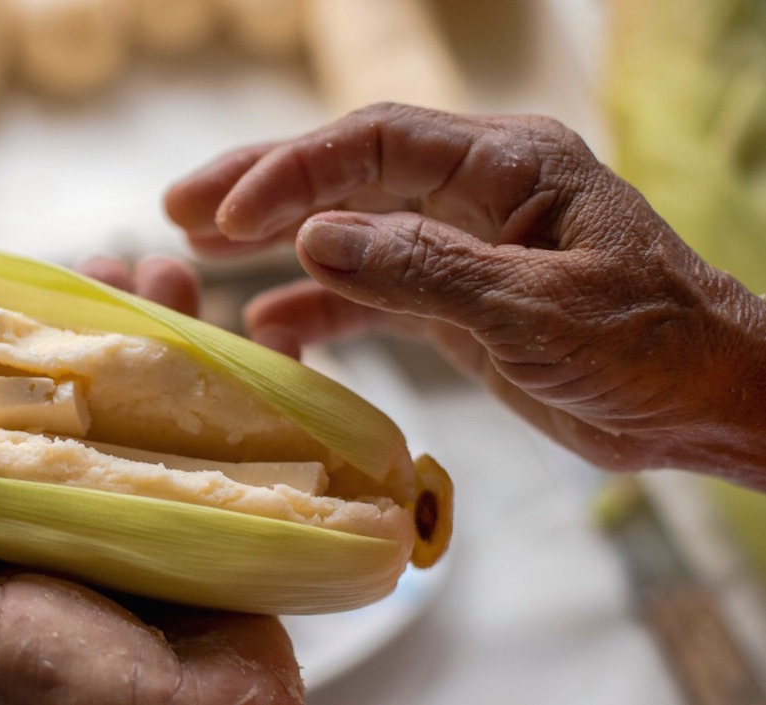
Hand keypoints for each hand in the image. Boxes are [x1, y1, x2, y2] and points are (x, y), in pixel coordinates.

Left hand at [0, 257, 304, 704]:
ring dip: (170, 326)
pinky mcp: (235, 512)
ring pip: (167, 394)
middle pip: (96, 389)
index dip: (15, 350)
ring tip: (167, 271)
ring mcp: (165, 501)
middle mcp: (94, 501)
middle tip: (104, 264)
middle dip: (100, 321)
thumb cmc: (67, 688)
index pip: (14, 413)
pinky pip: (248, 433)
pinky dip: (257, 377)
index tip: (14, 294)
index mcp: (28, 518)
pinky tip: (251, 325)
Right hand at [165, 103, 765, 488]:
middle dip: (262, 189)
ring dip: (277, 241)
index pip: (374, 142)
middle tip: (177, 208)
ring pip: (350, 228)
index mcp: (506, 164)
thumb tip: (314, 239)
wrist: (705, 403)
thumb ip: (424, 271)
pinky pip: (371, 290)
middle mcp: (475, 191)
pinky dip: (319, 305)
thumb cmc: (649, 347)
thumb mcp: (538, 311)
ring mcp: (461, 245)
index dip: (292, 171)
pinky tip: (269, 323)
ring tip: (197, 251)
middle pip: (347, 173)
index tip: (226, 213)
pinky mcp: (457, 300)